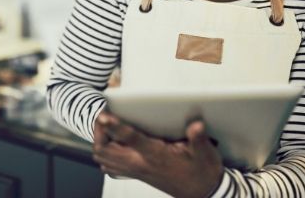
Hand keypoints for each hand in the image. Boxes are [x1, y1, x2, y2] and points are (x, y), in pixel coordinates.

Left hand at [93, 111, 222, 197]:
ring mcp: (136, 170)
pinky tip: (111, 142)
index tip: (103, 115)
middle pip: (105, 149)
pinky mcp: (135, 174)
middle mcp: (141, 164)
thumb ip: (198, 139)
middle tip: (103, 115)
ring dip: (99, 141)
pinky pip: (109, 165)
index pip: (130, 138)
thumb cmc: (202, 172)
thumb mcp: (205, 154)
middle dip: (99, 131)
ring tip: (104, 126)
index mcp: (155, 155)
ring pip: (103, 158)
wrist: (203, 193)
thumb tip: (196, 126)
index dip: (115, 126)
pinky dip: (104, 153)